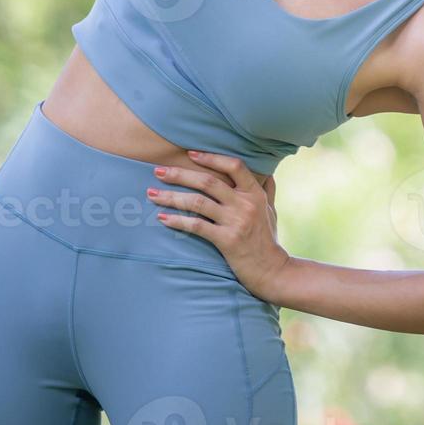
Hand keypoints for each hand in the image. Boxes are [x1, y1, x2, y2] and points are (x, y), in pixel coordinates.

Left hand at [151, 150, 288, 300]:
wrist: (272, 270)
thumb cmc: (268, 240)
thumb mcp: (271, 211)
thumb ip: (267, 191)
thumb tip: (267, 173)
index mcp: (255, 193)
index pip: (234, 166)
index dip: (211, 158)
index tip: (190, 154)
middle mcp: (245, 204)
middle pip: (208, 181)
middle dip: (180, 174)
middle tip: (158, 171)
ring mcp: (236, 222)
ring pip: (197, 202)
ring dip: (171, 197)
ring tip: (152, 194)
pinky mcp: (226, 240)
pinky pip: (196, 226)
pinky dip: (177, 221)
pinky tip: (162, 218)